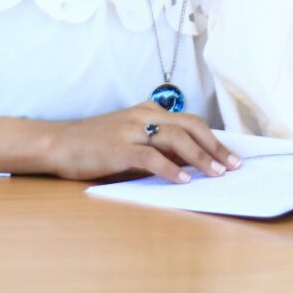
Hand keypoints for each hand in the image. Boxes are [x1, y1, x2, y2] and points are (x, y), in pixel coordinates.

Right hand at [45, 101, 241, 183]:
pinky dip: (170, 169)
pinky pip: (151, 157)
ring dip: (200, 157)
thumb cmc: (93, 146)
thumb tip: (190, 163)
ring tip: (217, 174)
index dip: (214, 139)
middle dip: (216, 147)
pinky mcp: (118, 149)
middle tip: (234, 166)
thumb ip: (156, 147)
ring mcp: (130, 131)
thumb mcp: (129, 140)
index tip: (232, 156)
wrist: (58, 143)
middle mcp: (142, 116)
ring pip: (175, 139)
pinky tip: (184, 180)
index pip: (190, 121)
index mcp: (147, 112)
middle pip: (190, 126)